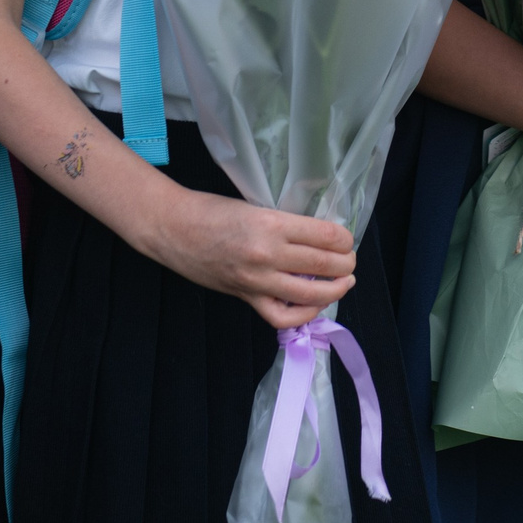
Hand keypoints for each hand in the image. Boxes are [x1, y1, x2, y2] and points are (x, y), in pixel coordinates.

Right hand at [139, 186, 355, 330]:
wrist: (171, 228)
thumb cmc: (210, 209)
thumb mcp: (254, 206)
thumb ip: (283, 224)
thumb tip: (317, 237)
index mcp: (271, 223)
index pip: (325, 236)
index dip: (344, 239)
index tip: (347, 239)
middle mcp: (267, 254)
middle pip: (323, 264)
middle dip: (346, 264)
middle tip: (350, 260)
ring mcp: (256, 280)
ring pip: (309, 294)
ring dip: (335, 289)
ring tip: (344, 283)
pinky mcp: (245, 296)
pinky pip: (281, 316)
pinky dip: (303, 314)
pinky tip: (314, 304)